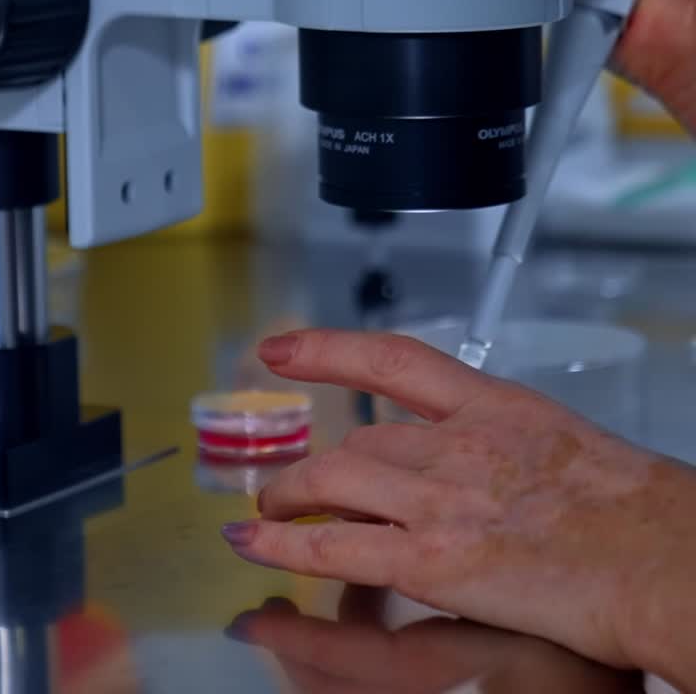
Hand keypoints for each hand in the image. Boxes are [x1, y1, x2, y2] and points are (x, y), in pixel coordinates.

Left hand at [219, 330, 695, 681]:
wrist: (667, 559)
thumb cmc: (641, 513)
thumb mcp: (566, 445)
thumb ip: (510, 449)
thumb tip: (491, 469)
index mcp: (495, 406)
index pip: (393, 360)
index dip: (328, 349)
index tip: (284, 348)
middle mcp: (457, 443)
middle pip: (362, 439)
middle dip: (322, 465)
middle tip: (293, 481)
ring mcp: (439, 498)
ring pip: (334, 479)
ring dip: (290, 495)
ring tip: (268, 510)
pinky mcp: (432, 559)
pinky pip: (334, 545)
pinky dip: (284, 543)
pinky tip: (254, 543)